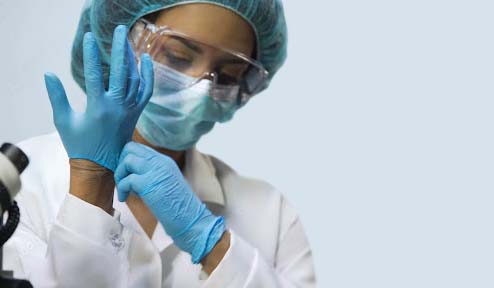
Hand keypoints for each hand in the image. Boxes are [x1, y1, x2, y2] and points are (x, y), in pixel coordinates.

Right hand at [44, 25, 153, 170]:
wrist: (101, 165)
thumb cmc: (79, 144)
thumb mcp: (63, 120)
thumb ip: (57, 96)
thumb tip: (49, 74)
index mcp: (98, 107)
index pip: (95, 74)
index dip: (92, 55)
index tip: (89, 38)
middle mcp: (117, 106)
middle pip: (122, 72)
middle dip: (121, 48)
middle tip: (120, 30)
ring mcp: (129, 110)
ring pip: (135, 79)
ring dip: (132, 58)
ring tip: (127, 41)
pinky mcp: (136, 113)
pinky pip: (146, 92)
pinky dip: (148, 76)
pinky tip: (146, 60)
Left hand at [114, 142, 225, 263]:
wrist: (190, 219)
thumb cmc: (178, 208)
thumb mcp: (165, 183)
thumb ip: (152, 174)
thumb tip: (131, 174)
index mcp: (165, 161)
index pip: (139, 148)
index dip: (127, 159)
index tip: (126, 174)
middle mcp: (160, 162)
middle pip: (131, 149)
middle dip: (121, 164)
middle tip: (123, 181)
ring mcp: (155, 171)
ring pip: (127, 160)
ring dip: (120, 175)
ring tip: (124, 190)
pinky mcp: (148, 183)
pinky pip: (127, 179)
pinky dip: (122, 189)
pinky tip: (125, 199)